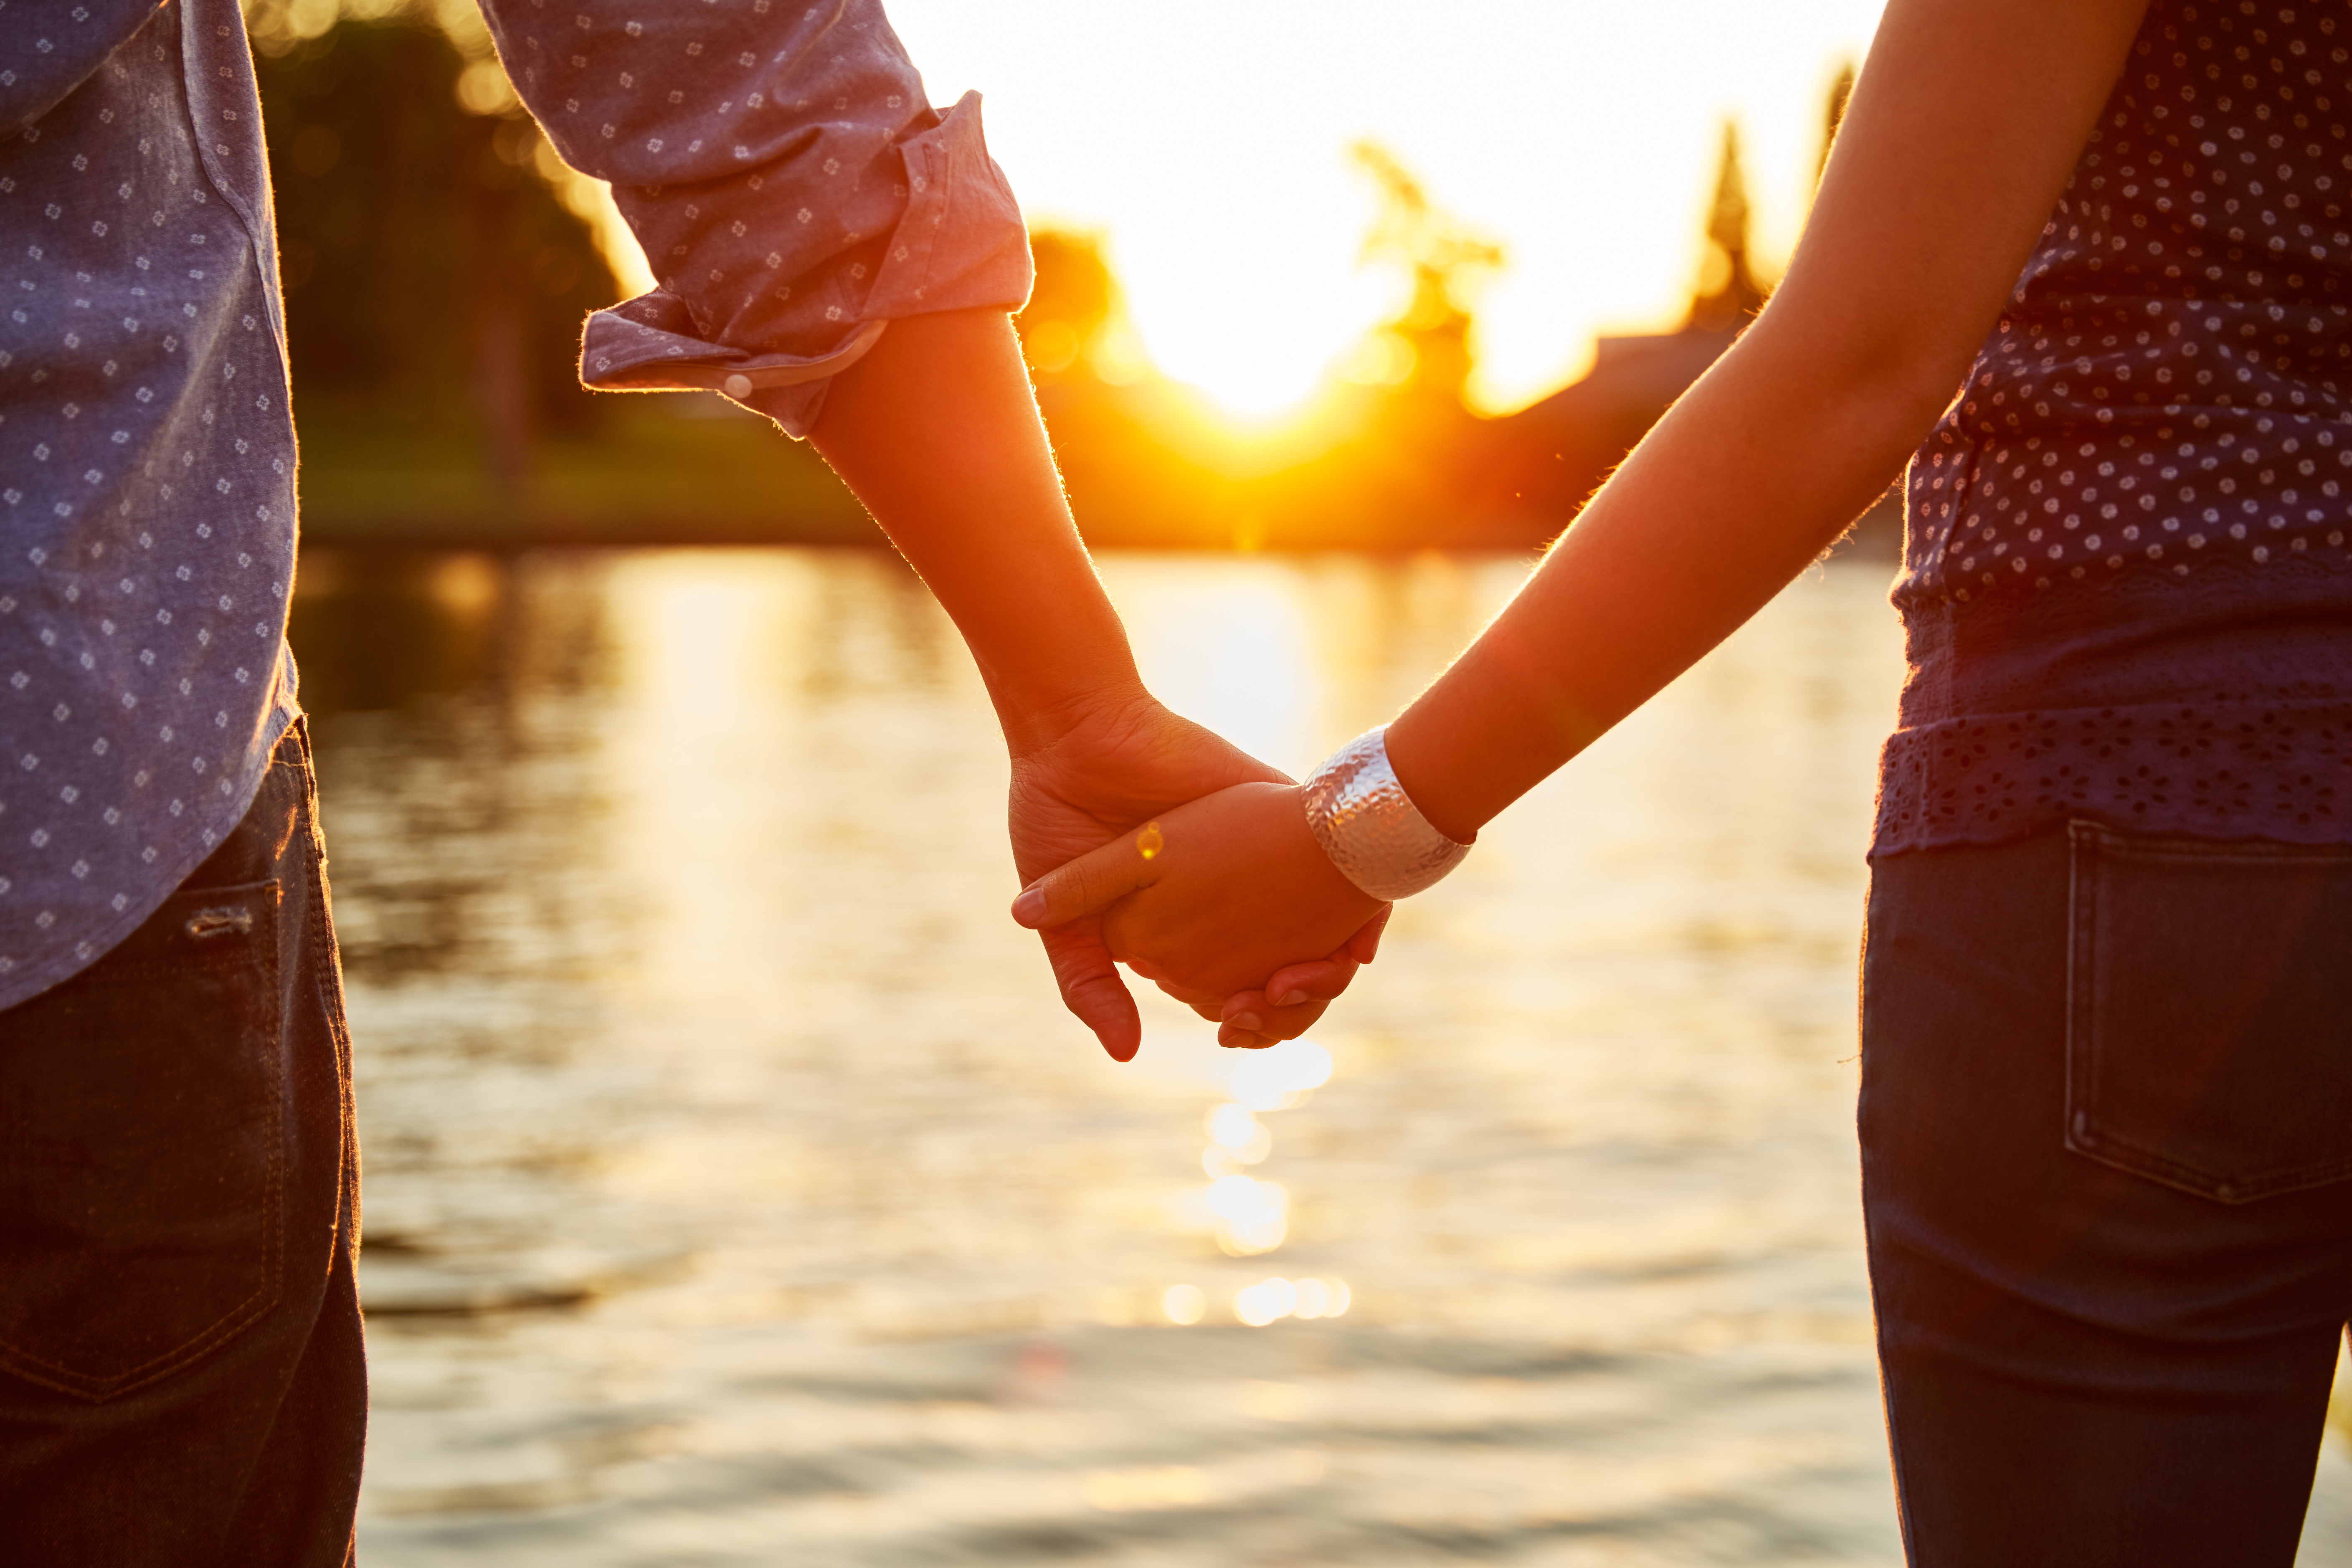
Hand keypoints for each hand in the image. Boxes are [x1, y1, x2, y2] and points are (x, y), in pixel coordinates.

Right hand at [1008, 690, 1379, 1058]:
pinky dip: (1351, 903)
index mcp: (1177, 920)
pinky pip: (1333, 853)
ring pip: (1317, 920)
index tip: (1235, 1025)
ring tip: (1297, 978)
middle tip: (1273, 1001)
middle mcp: (1223, 889)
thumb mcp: (1064, 922)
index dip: (1246, 1016)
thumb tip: (1126, 1055)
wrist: (1073, 740)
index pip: (1229, 985)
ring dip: (1323, 961)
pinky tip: (1342, 932)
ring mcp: (1253, 848)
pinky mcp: (1274, 803)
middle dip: (1291, 996)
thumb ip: (1090, 987)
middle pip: (1282, 962)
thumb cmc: (1056, 822)